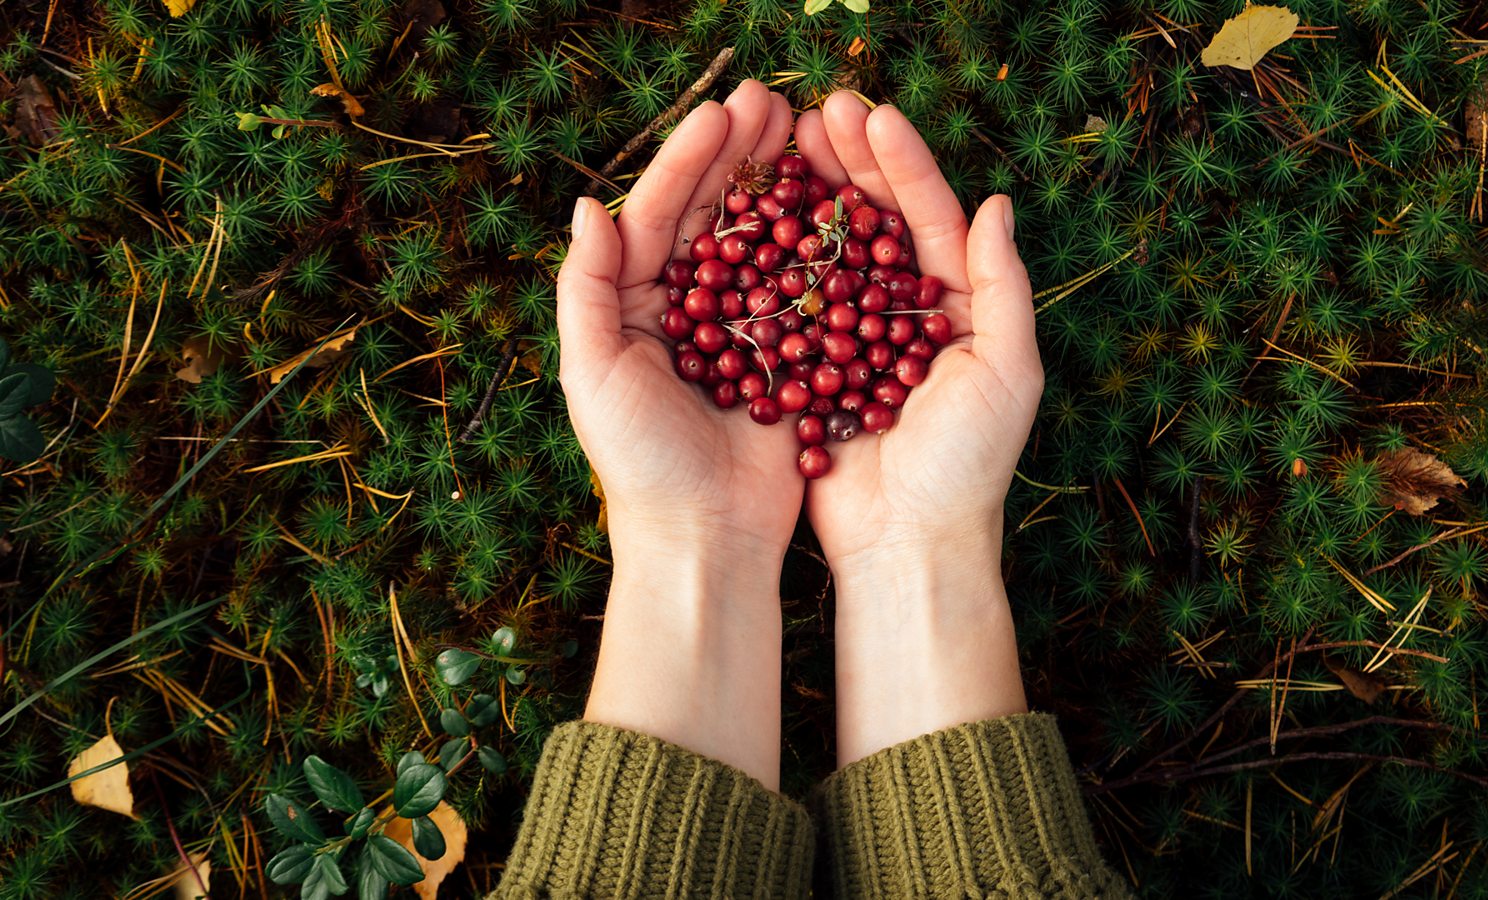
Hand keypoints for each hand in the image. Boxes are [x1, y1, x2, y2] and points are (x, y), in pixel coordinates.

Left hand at [559, 81, 800, 568]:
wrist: (704, 539)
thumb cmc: (639, 463)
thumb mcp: (593, 375)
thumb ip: (585, 290)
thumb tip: (586, 207)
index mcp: (631, 305)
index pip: (657, 215)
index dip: (688, 161)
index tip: (723, 114)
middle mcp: (682, 308)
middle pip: (712, 215)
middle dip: (739, 157)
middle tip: (772, 101)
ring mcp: (737, 329)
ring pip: (760, 240)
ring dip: (780, 186)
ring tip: (807, 132)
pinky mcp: (783, 355)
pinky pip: (800, 287)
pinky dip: (815, 244)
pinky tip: (839, 202)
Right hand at [796, 92, 1042, 764]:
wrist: (908, 547)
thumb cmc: (966, 465)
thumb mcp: (1005, 373)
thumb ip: (1003, 287)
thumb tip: (997, 202)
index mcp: (959, 306)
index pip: (931, 216)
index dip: (901, 163)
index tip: (869, 114)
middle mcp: (905, 313)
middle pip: (877, 221)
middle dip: (849, 164)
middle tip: (815, 112)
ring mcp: (853, 339)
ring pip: (829, 252)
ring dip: (807, 199)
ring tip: (781, 149)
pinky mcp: (811, 368)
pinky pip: (791, 303)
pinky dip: (773, 260)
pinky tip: (749, 221)